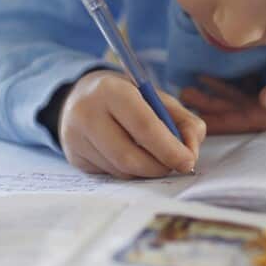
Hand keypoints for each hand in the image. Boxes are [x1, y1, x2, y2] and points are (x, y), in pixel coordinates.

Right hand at [59, 70, 205, 178]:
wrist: (80, 97)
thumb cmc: (127, 97)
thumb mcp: (156, 97)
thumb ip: (183, 120)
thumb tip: (191, 152)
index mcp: (110, 90)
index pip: (143, 126)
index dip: (169, 148)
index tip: (188, 161)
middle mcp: (86, 114)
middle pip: (129, 156)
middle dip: (159, 166)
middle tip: (175, 165)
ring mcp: (75, 138)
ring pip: (121, 171)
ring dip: (146, 172)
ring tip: (154, 157)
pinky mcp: (74, 158)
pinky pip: (111, 175)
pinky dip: (130, 172)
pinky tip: (131, 157)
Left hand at [180, 76, 265, 133]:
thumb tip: (264, 98)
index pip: (246, 120)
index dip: (217, 118)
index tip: (190, 115)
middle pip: (239, 112)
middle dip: (210, 107)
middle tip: (180, 97)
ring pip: (246, 102)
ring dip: (219, 96)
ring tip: (191, 88)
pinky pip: (260, 91)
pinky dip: (238, 87)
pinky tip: (220, 80)